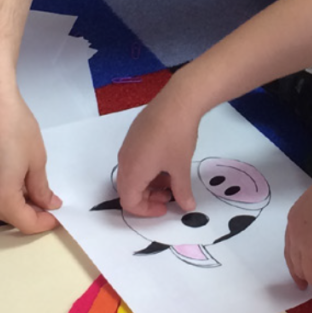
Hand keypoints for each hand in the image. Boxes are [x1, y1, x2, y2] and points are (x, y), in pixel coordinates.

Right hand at [0, 83, 60, 232]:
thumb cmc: (13, 127)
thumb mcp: (36, 160)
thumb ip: (41, 188)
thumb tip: (47, 204)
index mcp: (1, 197)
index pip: (25, 223)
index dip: (44, 223)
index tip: (59, 215)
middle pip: (9, 216)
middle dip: (31, 214)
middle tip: (51, 204)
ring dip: (18, 203)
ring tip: (38, 190)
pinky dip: (5, 191)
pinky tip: (19, 178)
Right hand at [116, 94, 202, 216]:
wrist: (178, 101)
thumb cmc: (177, 137)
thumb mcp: (181, 168)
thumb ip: (182, 191)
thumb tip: (187, 207)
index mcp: (132, 172)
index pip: (129, 202)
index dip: (146, 211)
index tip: (166, 208)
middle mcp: (124, 159)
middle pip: (128, 189)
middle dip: (148, 197)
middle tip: (169, 196)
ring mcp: (128, 145)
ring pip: (132, 174)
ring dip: (150, 183)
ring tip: (172, 179)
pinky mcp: (134, 134)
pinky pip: (135, 159)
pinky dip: (148, 169)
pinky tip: (168, 162)